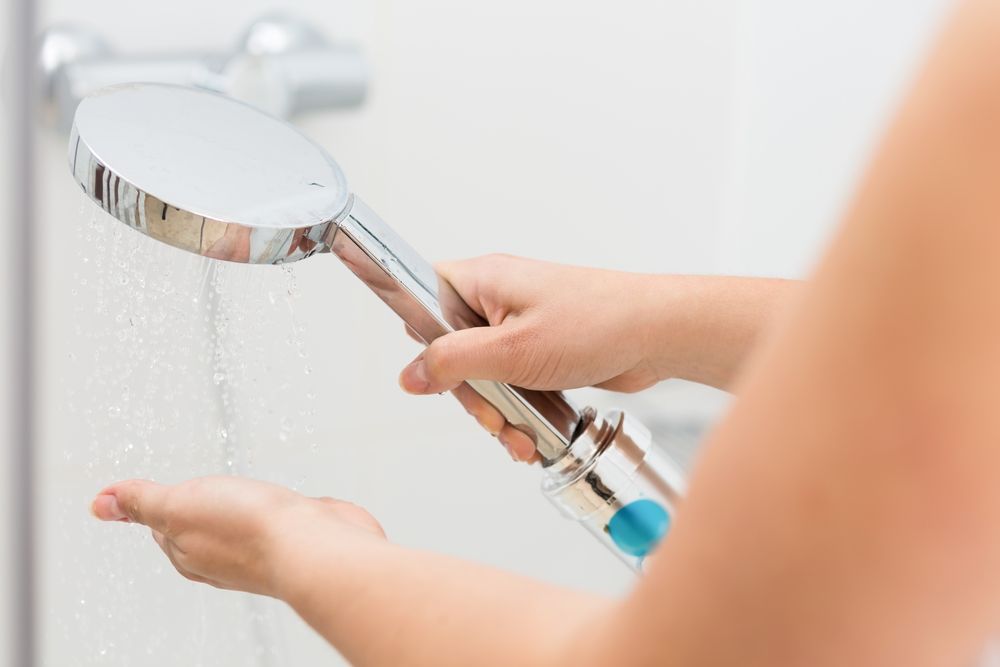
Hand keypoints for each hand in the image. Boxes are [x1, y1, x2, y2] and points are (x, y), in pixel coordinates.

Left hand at [91, 476, 384, 596]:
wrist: (315, 546)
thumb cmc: (250, 530)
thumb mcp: (178, 505)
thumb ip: (142, 501)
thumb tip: (100, 503)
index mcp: (186, 552)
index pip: (161, 524)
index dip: (158, 499)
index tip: (153, 487)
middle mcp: (221, 556)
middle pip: (199, 526)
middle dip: (197, 504)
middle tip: (192, 488)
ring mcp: (259, 547)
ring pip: (238, 523)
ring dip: (237, 505)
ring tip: (234, 493)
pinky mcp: (293, 536)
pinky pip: (274, 520)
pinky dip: (271, 508)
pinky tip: (276, 503)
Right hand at [399, 255, 662, 461]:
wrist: (658, 335)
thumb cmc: (597, 324)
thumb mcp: (512, 350)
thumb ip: (454, 362)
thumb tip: (410, 375)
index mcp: (484, 280)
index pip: (425, 300)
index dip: (425, 342)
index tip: (439, 376)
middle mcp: (498, 299)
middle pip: (453, 351)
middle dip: (472, 395)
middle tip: (493, 416)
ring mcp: (520, 325)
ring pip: (484, 374)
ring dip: (498, 412)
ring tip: (519, 436)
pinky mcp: (540, 349)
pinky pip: (512, 383)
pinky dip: (519, 410)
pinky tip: (532, 434)